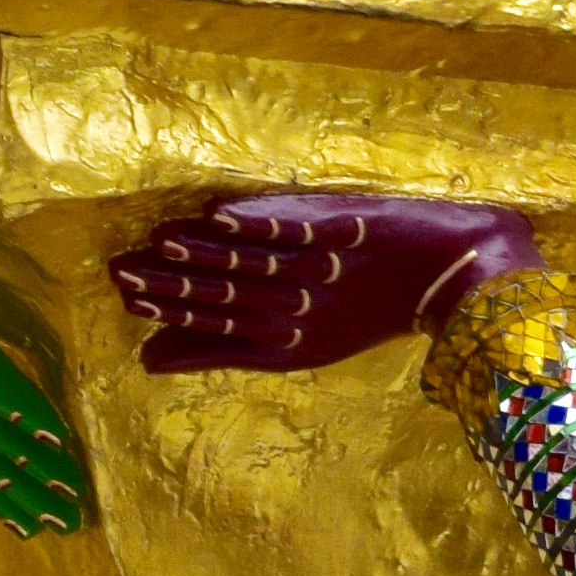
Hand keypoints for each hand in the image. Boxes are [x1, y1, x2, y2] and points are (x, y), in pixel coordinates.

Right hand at [110, 192, 540, 377]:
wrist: (455, 274)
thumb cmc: (373, 308)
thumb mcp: (300, 346)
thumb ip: (225, 351)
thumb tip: (151, 362)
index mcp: (286, 342)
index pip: (213, 324)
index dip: (169, 310)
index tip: (125, 296)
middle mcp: (299, 309)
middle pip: (224, 295)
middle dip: (170, 284)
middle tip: (120, 271)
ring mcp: (322, 271)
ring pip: (251, 264)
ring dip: (200, 254)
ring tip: (155, 242)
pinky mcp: (346, 232)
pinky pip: (293, 229)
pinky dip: (253, 223)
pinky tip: (214, 213)